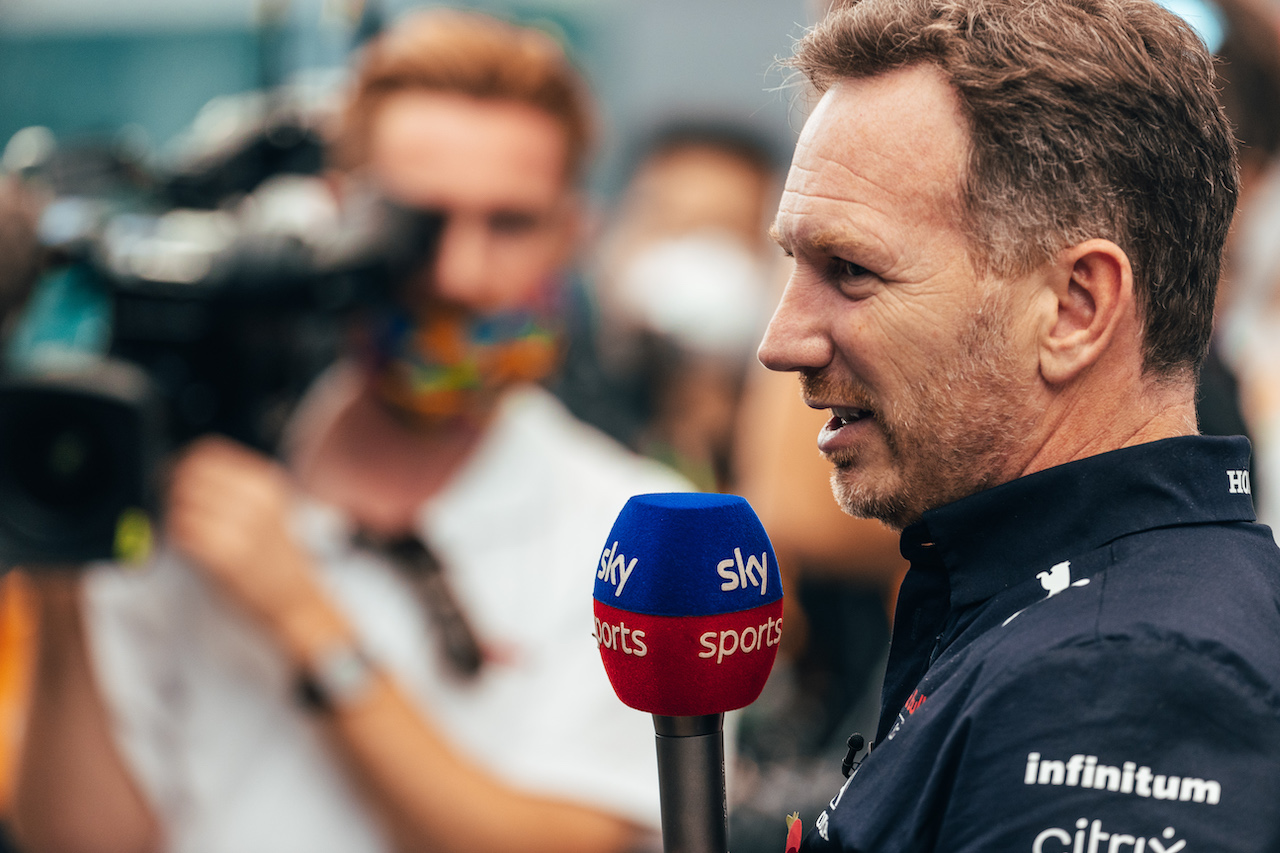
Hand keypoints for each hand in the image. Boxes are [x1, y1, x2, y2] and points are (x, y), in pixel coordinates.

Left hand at [166, 436, 340, 657]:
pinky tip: (185, 547)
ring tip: (180, 530)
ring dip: (170, 515)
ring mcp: (242, 528)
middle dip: (169, 489)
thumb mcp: (267, 510)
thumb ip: (233, 488)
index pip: (207, 452)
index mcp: (265, 484)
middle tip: (167, 505)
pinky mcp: (225, 556)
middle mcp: (255, 501)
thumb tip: (180, 474)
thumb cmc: (275, 558)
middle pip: (188, 475)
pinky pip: (181, 532)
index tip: (172, 478)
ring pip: (180, 503)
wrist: (297, 602)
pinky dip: (175, 537)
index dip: (181, 463)